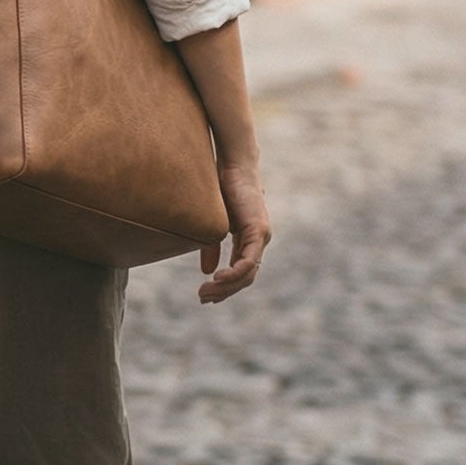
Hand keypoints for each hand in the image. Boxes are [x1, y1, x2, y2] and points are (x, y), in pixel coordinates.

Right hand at [197, 164, 270, 303]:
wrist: (233, 166)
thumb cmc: (222, 188)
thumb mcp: (215, 224)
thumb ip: (212, 247)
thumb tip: (207, 271)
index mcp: (249, 241)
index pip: (241, 273)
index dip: (226, 288)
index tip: (206, 295)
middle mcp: (259, 241)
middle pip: (246, 278)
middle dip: (224, 292)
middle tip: (203, 298)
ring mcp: (261, 237)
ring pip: (248, 273)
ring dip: (227, 286)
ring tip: (207, 291)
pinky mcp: (258, 230)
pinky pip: (249, 261)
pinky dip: (234, 273)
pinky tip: (218, 278)